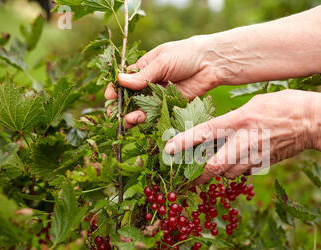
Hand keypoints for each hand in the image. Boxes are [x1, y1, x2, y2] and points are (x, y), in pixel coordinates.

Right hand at [105, 35, 222, 127]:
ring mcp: (160, 96)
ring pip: (142, 109)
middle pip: (131, 99)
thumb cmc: (185, 55)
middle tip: (116, 115)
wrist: (210, 63)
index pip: (124, 81)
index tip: (110, 98)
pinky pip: (158, 115)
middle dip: (122, 107)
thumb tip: (120, 81)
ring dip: (134, 116)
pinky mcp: (171, 106)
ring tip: (130, 120)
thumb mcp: (161, 62)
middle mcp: (150, 84)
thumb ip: (142, 75)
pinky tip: (143, 123)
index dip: (115, 90)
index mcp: (144, 69)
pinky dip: (150, 121)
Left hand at [164, 90, 320, 183]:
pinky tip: (229, 166)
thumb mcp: (253, 105)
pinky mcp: (264, 164)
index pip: (206, 133)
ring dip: (213, 174)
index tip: (168, 150)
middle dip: (195, 174)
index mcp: (240, 121)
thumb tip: (214, 132)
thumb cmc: (283, 106)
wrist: (313, 122)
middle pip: (214, 166)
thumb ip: (232, 120)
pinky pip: (242, 173)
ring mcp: (256, 156)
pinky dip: (232, 172)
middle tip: (180, 179)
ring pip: (226, 173)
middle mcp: (245, 141)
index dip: (185, 142)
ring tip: (199, 172)